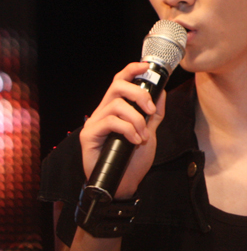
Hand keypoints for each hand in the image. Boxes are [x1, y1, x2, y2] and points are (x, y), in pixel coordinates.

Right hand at [78, 62, 166, 199]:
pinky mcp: (89, 134)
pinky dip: (128, 130)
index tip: (146, 66)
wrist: (122, 184)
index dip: (132, 70)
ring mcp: (95, 122)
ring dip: (136, 120)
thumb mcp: (149, 133)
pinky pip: (111, 122)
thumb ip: (154, 114)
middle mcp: (103, 111)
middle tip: (149, 111)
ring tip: (142, 136)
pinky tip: (134, 141)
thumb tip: (161, 91)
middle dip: (138, 94)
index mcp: (115, 108)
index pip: (119, 81)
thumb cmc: (132, 160)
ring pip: (117, 105)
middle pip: (117, 85)